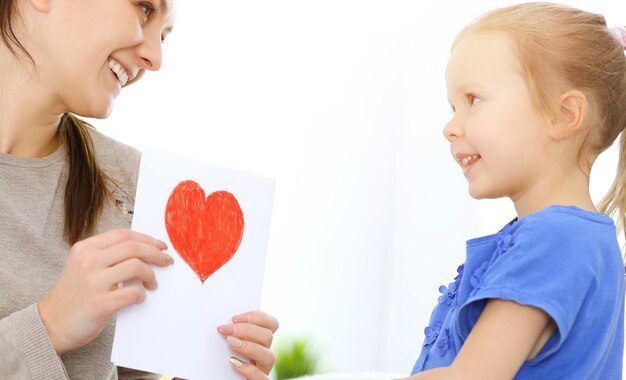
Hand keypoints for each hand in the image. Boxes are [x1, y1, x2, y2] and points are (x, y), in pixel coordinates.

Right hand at [38, 229, 172, 353]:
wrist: (51, 325)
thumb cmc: (73, 296)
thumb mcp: (82, 265)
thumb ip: (107, 255)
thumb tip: (145, 250)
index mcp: (85, 249)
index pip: (123, 235)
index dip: (146, 238)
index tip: (160, 246)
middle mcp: (88, 261)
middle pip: (133, 247)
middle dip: (156, 253)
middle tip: (166, 261)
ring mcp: (93, 282)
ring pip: (137, 266)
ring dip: (151, 275)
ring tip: (152, 283)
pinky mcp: (100, 303)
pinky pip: (133, 292)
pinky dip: (141, 294)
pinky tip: (139, 297)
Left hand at [218, 310, 278, 378]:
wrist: (214, 378)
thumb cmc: (217, 364)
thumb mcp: (223, 345)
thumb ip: (228, 333)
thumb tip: (222, 323)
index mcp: (259, 341)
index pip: (271, 324)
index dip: (256, 317)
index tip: (234, 318)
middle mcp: (263, 354)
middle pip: (268, 336)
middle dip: (247, 330)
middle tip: (225, 330)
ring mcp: (262, 370)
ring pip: (269, 356)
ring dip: (249, 347)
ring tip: (230, 344)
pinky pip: (262, 378)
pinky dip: (250, 370)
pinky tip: (234, 363)